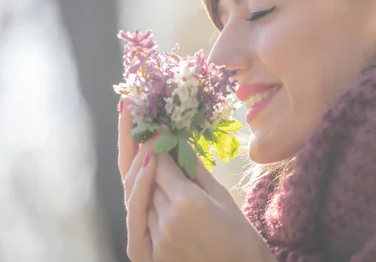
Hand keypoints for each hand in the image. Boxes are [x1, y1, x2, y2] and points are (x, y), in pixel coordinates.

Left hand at [117, 99, 274, 261]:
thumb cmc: (239, 234)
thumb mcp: (220, 195)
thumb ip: (193, 169)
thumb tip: (178, 143)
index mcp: (187, 203)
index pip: (160, 165)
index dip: (156, 144)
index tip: (155, 127)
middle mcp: (166, 220)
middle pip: (143, 179)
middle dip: (142, 153)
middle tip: (138, 127)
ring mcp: (155, 239)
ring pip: (136, 198)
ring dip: (137, 175)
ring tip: (136, 149)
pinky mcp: (150, 253)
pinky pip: (137, 219)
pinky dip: (138, 199)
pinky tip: (139, 181)